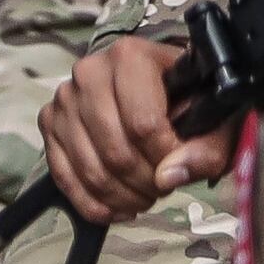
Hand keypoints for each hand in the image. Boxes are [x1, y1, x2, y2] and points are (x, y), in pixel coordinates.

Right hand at [41, 32, 226, 224]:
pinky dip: (93, 204)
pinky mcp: (49, 123)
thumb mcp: (213, 118)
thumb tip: (168, 176)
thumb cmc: (187, 99)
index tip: (178, 166)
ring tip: (144, 195)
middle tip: (162, 187)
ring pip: (90, 169)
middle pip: (115, 150)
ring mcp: (65, 99)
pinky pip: (65, 177)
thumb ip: (204, 148)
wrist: (157, 86)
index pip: (143, 124)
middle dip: (145, 182)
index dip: (164, 158)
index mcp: (130, 56)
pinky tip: (118, 207)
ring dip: (122, 197)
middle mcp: (90, 72)